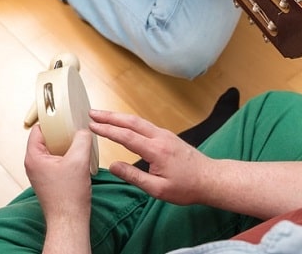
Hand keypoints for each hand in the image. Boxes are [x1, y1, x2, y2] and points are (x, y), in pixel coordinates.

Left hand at [25, 125, 92, 221]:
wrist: (69, 221)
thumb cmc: (68, 197)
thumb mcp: (79, 161)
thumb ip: (81, 140)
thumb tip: (83, 131)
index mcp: (33, 157)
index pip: (38, 130)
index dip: (51, 121)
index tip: (63, 116)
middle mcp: (33, 164)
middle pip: (45, 139)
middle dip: (61, 134)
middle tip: (74, 129)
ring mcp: (40, 173)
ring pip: (52, 151)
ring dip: (65, 146)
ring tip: (78, 144)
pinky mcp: (48, 180)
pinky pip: (56, 161)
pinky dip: (66, 157)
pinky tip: (78, 159)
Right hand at [89, 109, 212, 204]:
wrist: (210, 179)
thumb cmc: (186, 187)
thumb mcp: (158, 189)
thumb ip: (134, 177)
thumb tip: (112, 166)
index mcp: (156, 150)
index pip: (126, 136)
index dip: (107, 130)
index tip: (91, 125)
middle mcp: (160, 137)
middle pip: (130, 121)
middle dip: (109, 116)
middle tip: (90, 113)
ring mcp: (164, 134)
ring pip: (137, 120)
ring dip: (118, 116)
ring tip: (101, 115)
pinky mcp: (166, 135)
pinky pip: (144, 124)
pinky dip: (128, 121)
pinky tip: (121, 122)